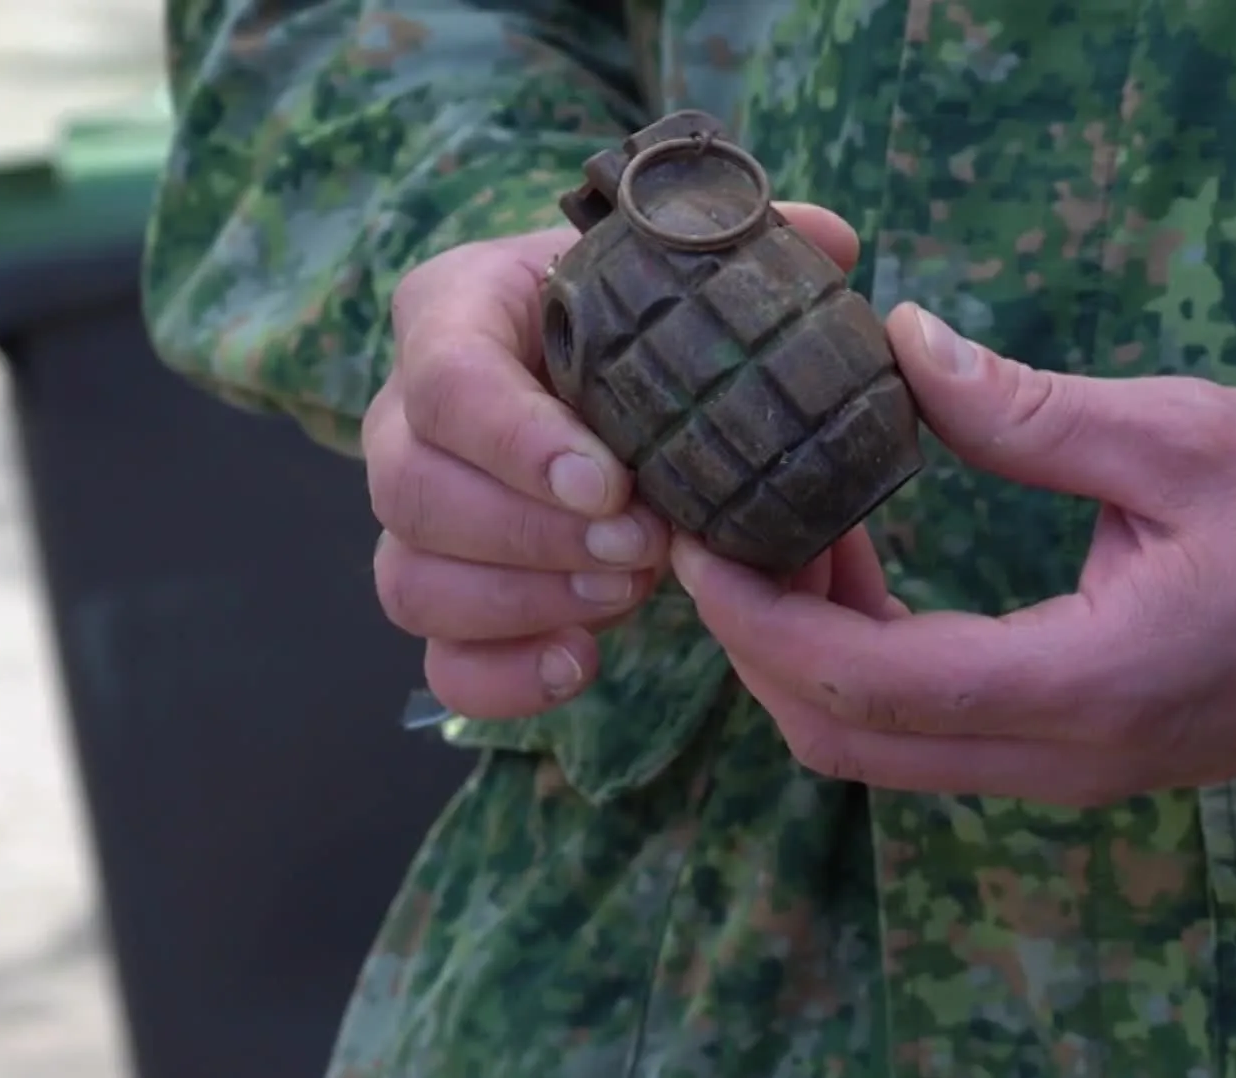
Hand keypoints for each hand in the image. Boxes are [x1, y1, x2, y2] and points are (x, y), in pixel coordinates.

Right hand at [367, 205, 861, 718]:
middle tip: (641, 547)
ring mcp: (413, 518)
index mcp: (452, 312)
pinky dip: (503, 677)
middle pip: (412, 492)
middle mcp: (405, 418)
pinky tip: (582, 662)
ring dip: (524, 601)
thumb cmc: (629, 315)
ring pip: (411, 582)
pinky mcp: (441, 596)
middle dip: (533, 534)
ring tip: (625, 594)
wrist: (596, 377)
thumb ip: (737, 248)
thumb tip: (830, 243)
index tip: (609, 483)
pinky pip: (439, 660)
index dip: (518, 442)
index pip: (447, 379)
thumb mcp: (670, 266)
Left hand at [670, 304, 1235, 804]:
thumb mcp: (1185, 438)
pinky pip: (920, 731)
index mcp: (1083, 684)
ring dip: (802, 651)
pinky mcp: (1062, 755)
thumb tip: (897, 344)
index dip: (755, 621)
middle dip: (754, 640)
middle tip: (717, 525)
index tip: (692, 541)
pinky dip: (859, 661)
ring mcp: (1058, 770)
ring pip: (872, 746)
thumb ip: (1026, 410)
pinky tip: (857, 561)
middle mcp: (1056, 756)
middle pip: (840, 737)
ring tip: (788, 526)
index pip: (867, 686)